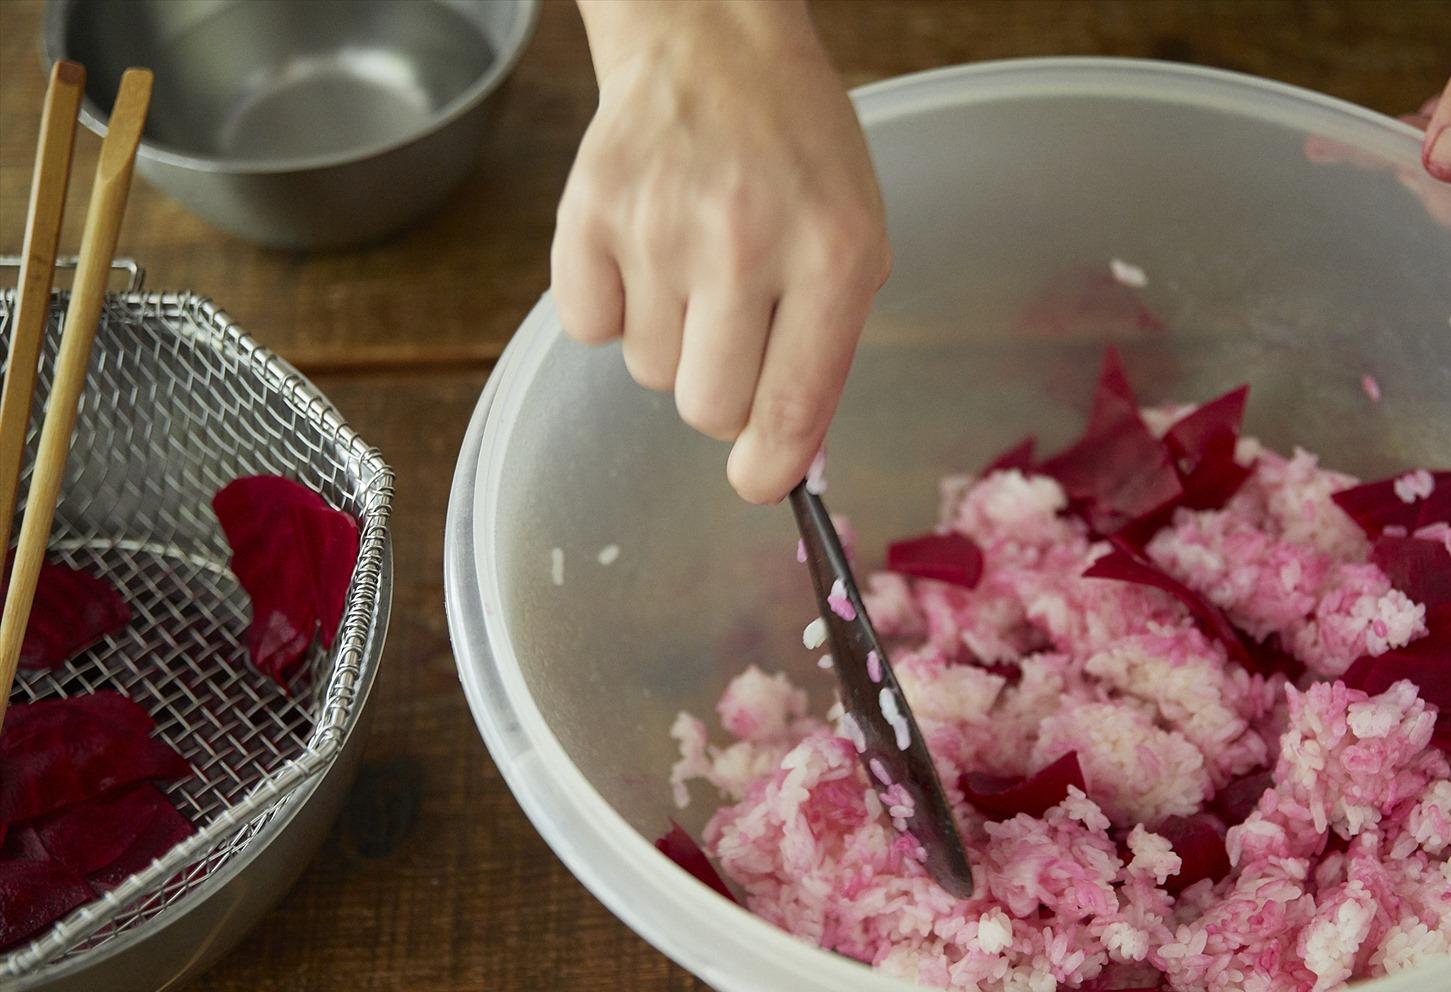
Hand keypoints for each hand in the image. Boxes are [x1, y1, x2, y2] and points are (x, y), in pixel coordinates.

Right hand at [555, 0, 890, 501]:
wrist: (711, 43)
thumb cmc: (794, 150)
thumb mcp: (855, 237)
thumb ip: (826, 346)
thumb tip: (784, 454)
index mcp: (832, 257)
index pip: (790, 409)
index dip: (769, 469)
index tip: (757, 481)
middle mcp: (744, 245)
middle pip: (706, 408)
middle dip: (720, 395)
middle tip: (731, 336)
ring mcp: (658, 229)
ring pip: (648, 373)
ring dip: (671, 342)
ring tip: (692, 267)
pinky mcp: (587, 214)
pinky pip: (588, 328)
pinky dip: (612, 309)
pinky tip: (644, 253)